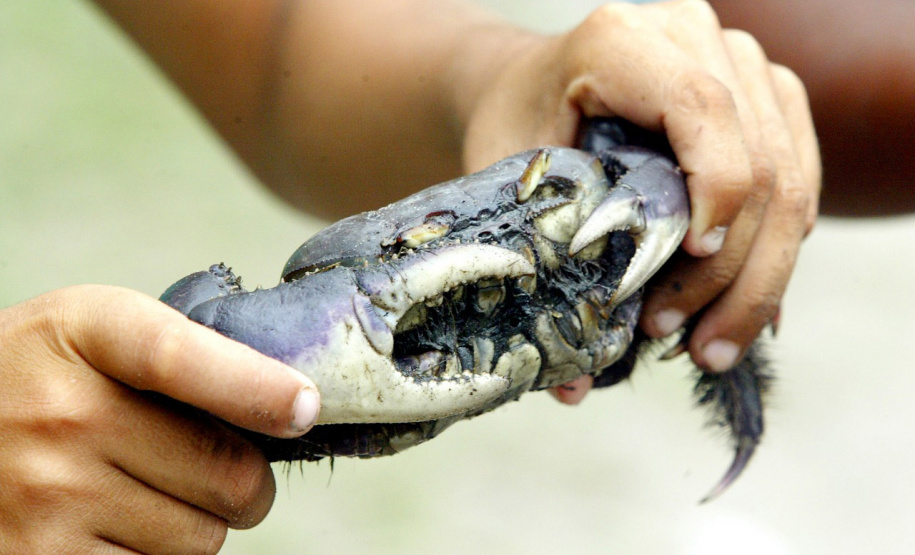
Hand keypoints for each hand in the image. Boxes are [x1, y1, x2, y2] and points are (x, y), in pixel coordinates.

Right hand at [0, 286, 319, 552]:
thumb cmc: (45, 376)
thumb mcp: (99, 332)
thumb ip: (187, 355)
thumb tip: (289, 408)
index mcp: (89, 335)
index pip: (184, 360)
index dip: (257, 389)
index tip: (304, 410)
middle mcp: (64, 416)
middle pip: (227, 475)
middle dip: (246, 483)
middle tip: (223, 472)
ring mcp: (48, 498)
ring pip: (200, 539)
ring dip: (198, 524)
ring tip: (148, 493)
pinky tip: (117, 525)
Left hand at [461, 0, 819, 384]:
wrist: (533, 88)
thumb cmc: (516, 125)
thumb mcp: (509, 178)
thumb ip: (537, 263)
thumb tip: (574, 386)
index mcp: (623, 41)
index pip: (702, 109)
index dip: (716, 193)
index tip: (690, 263)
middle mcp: (696, 37)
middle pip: (760, 158)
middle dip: (732, 268)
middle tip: (684, 343)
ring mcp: (741, 66)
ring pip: (793, 180)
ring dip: (759, 277)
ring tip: (707, 345)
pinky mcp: (768, 99)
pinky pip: (800, 182)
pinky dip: (773, 254)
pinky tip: (737, 312)